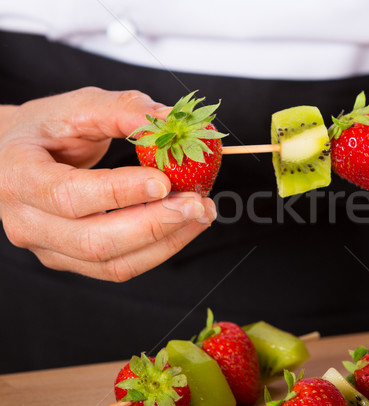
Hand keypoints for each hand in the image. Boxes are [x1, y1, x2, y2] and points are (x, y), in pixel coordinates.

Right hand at [0, 87, 216, 280]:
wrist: (16, 158)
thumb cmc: (46, 130)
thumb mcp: (77, 107)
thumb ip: (123, 109)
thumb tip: (171, 118)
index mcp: (18, 177)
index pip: (69, 196)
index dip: (120, 192)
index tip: (164, 181)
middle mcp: (26, 223)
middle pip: (95, 240)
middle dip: (156, 224)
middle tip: (198, 203)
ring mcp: (49, 249)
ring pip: (113, 263)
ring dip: (167, 241)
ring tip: (202, 214)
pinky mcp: (72, 261)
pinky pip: (120, 267)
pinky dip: (160, 249)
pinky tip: (185, 226)